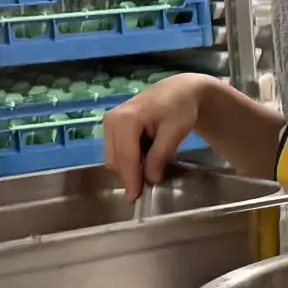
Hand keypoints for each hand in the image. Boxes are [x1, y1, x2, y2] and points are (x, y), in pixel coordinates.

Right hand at [101, 74, 210, 199]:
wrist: (179, 90)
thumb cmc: (180, 109)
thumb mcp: (174, 133)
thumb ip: (160, 156)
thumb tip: (150, 179)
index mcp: (125, 120)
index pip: (126, 157)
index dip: (131, 179)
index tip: (134, 198)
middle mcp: (110, 120)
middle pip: (115, 160)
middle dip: (130, 174)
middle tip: (149, 184)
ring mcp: (107, 122)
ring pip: (113, 157)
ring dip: (129, 166)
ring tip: (151, 164)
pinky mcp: (110, 125)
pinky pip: (115, 150)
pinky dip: (128, 157)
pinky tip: (145, 155)